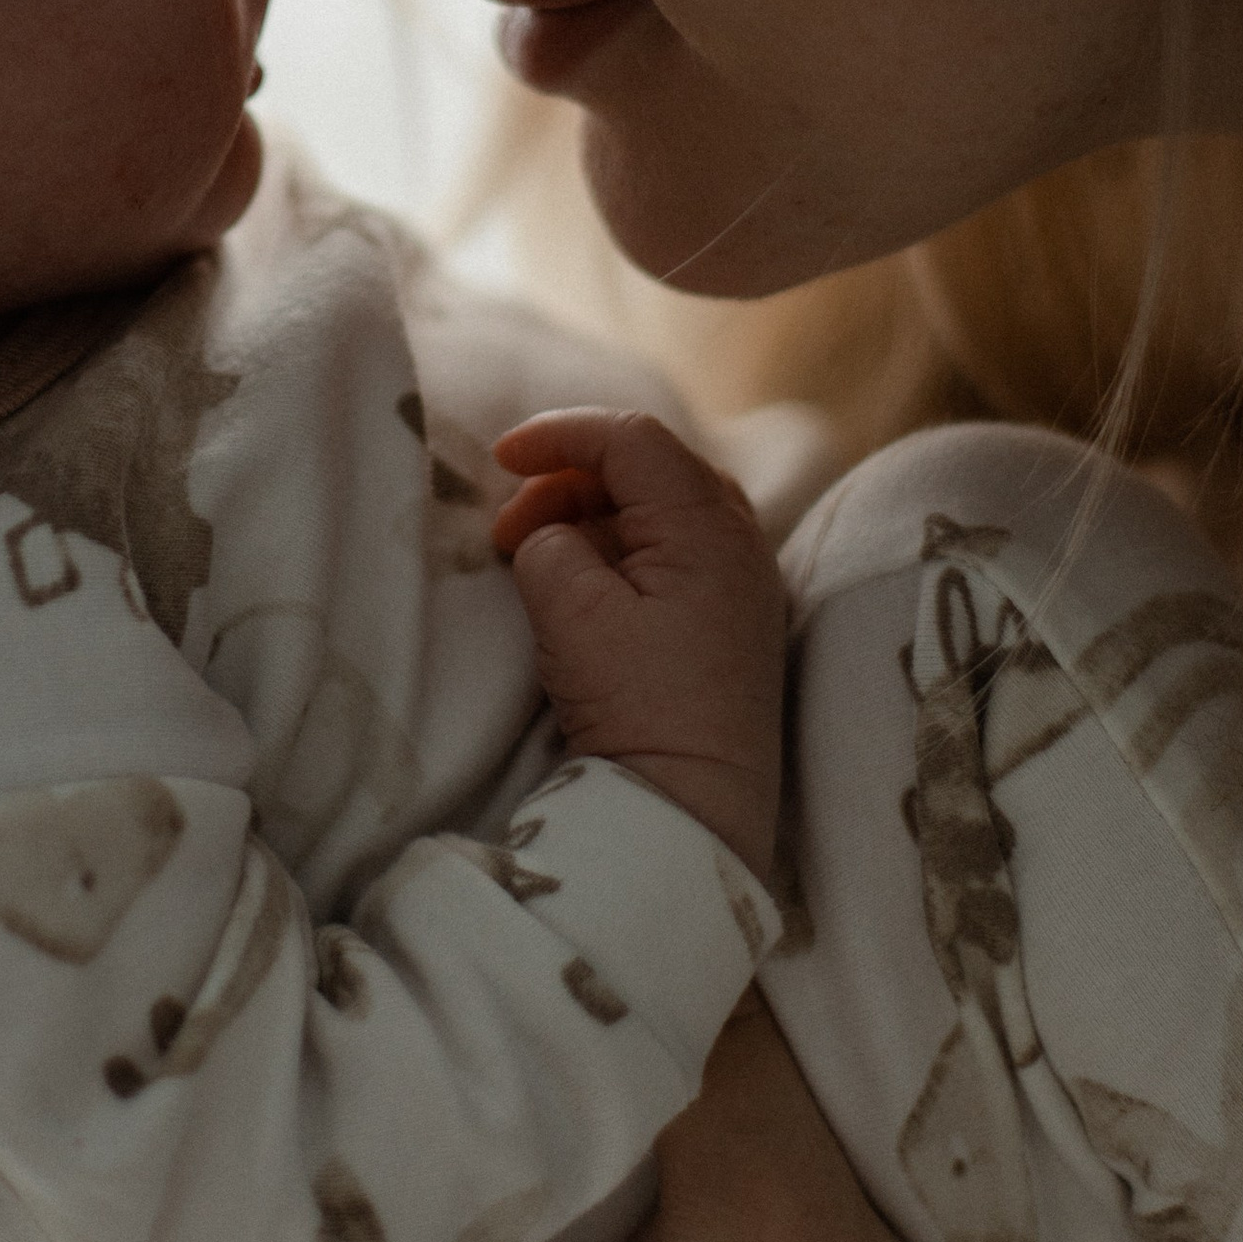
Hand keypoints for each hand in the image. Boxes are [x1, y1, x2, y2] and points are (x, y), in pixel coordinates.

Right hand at [493, 407, 786, 870]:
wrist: (694, 807)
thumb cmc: (638, 705)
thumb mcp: (571, 612)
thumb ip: (550, 545)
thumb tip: (553, 535)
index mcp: (708, 527)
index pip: (632, 440)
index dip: (559, 434)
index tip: (498, 458)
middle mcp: (740, 542)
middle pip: (649, 469)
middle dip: (569, 480)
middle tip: (510, 530)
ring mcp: (743, 583)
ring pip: (661, 511)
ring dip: (592, 517)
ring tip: (536, 559)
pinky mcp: (732, 623)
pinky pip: (674, 554)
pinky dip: (620, 551)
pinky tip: (581, 587)